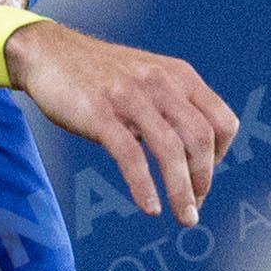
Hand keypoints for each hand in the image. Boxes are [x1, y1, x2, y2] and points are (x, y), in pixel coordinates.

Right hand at [2, 19, 240, 223]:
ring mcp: (130, 97)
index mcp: (179, 76)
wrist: (48, 52)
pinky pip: (130, 156)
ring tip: (184, 217)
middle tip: (194, 207)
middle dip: (203, 180)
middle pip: (201, 139)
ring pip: (170, 150)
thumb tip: (192, 156)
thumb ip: (172, 107)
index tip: (203, 178)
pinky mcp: (100, 113)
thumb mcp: (148, 79)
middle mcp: (160, 83)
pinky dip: (144, 187)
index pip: (222, 121)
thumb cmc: (99, 75)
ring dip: (182, 191)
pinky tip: (150, 207)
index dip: (221, 157)